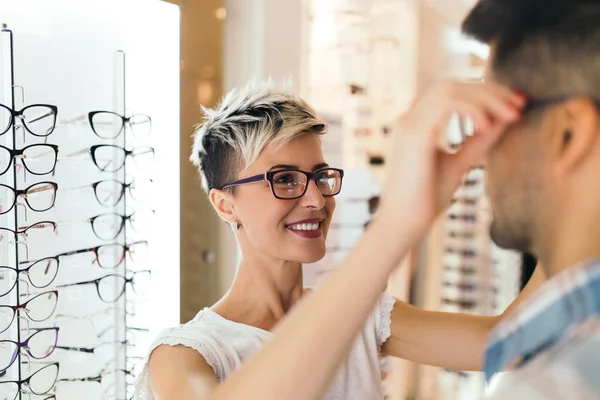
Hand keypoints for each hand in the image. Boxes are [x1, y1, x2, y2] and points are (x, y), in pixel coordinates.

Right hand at [379, 80, 524, 233]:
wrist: (403, 223)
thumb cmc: (426, 199)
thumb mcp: (459, 163)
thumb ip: (477, 141)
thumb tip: (503, 120)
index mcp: (416, 124)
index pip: (450, 93)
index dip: (484, 93)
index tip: (515, 104)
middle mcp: (409, 118)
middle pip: (452, 84)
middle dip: (490, 90)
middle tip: (520, 103)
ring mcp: (409, 123)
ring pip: (451, 89)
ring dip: (486, 97)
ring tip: (511, 113)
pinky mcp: (414, 133)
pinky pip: (449, 103)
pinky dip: (473, 109)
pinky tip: (488, 126)